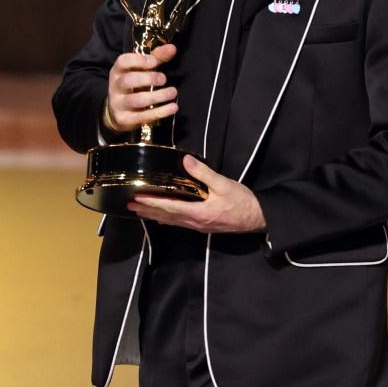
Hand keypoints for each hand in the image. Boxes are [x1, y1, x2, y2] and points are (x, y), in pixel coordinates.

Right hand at [104, 44, 177, 132]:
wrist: (117, 112)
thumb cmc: (134, 86)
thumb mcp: (141, 70)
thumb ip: (157, 58)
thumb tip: (172, 48)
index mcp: (118, 71)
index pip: (123, 61)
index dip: (138, 60)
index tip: (154, 61)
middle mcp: (115, 86)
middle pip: (128, 80)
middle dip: (147, 78)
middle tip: (164, 79)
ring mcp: (118, 104)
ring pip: (136, 100)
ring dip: (157, 96)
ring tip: (173, 92)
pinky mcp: (125, 119)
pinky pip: (142, 116)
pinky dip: (159, 112)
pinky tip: (173, 107)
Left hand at [127, 155, 266, 232]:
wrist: (258, 218)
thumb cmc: (242, 201)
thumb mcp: (224, 184)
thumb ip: (203, 173)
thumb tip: (185, 160)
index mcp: (198, 212)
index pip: (169, 207)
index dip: (151, 202)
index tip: (136, 198)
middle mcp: (194, 222)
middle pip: (166, 217)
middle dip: (147, 210)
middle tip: (129, 206)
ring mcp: (198, 226)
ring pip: (171, 221)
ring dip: (154, 215)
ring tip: (139, 211)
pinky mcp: (203, 225)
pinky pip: (179, 223)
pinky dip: (167, 219)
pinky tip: (162, 218)